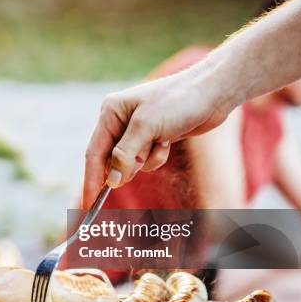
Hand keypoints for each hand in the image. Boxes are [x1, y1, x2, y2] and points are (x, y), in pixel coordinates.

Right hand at [82, 66, 232, 207]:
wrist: (212, 94)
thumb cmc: (177, 102)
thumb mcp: (146, 127)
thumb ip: (125, 155)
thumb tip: (111, 182)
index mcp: (111, 112)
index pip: (94, 153)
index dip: (91, 181)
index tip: (88, 207)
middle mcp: (119, 121)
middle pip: (111, 160)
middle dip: (128, 165)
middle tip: (146, 154)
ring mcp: (136, 130)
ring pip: (131, 164)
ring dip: (147, 159)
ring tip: (162, 140)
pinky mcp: (153, 138)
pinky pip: (147, 161)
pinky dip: (157, 156)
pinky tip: (169, 141)